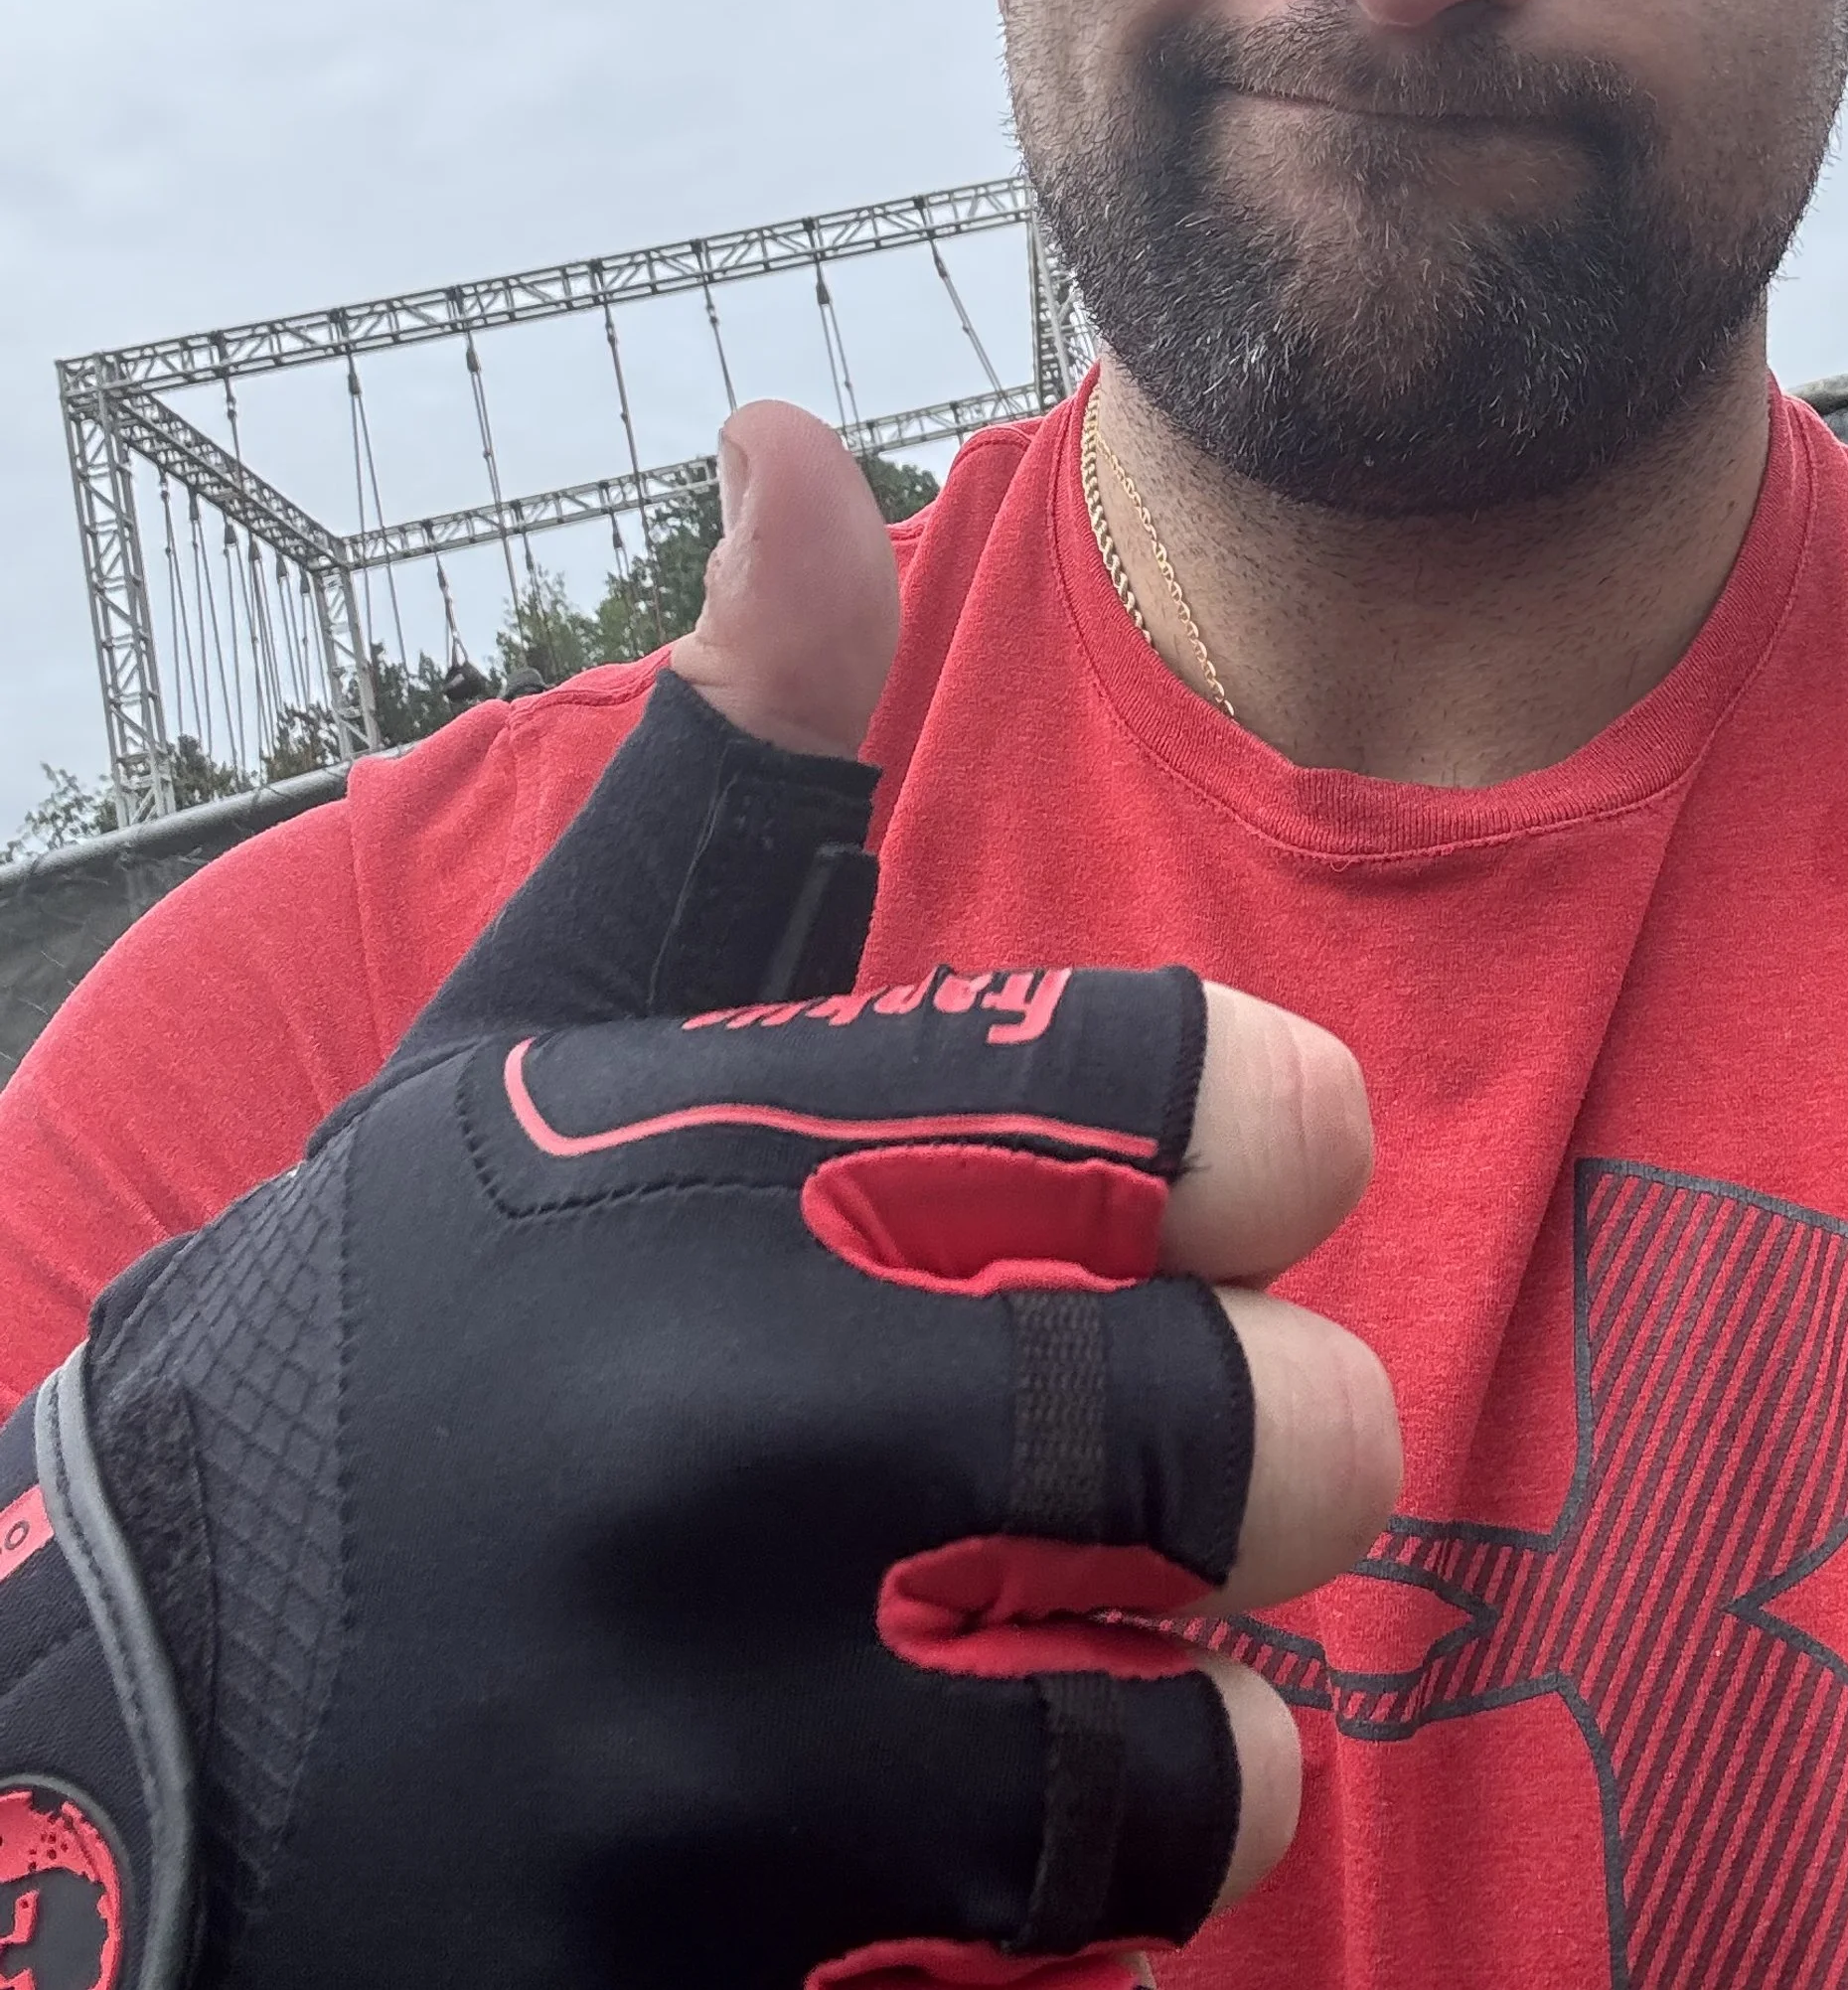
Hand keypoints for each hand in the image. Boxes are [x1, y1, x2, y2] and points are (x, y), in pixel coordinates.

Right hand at [0, 402, 1394, 1989]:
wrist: (54, 1776)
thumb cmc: (371, 1365)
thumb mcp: (519, 1059)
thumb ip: (723, 782)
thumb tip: (811, 441)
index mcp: (680, 1164)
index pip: (1147, 1077)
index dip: (1268, 1117)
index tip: (1276, 1161)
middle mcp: (681, 1447)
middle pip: (1229, 1439)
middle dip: (1292, 1454)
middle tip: (1264, 1462)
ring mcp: (663, 1783)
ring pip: (1165, 1782)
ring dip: (1199, 1747)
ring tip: (1135, 1694)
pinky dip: (1049, 1951)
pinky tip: (958, 1873)